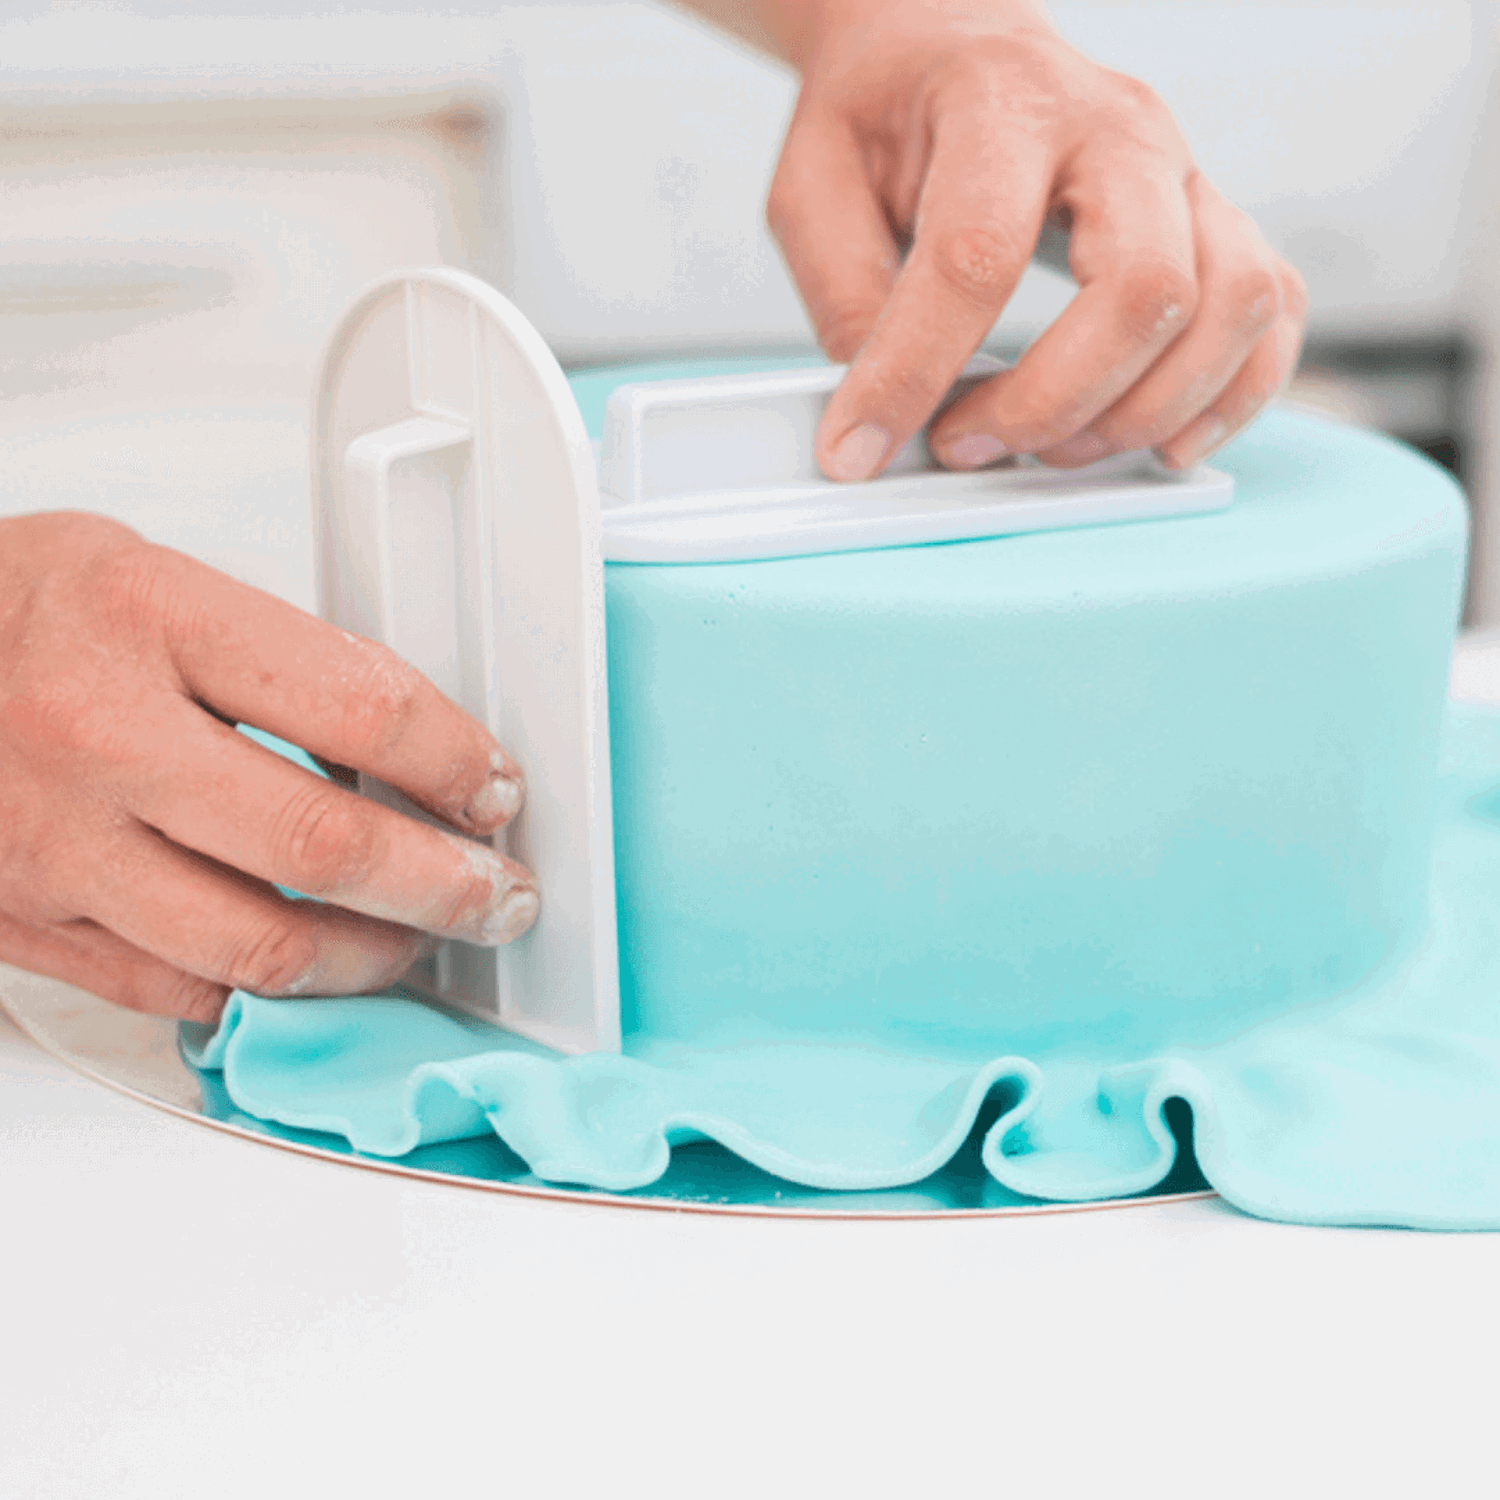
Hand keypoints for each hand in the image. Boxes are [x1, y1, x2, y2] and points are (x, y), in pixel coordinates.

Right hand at [0, 512, 537, 1023]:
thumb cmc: (13, 611)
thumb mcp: (151, 577)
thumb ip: (277, 658)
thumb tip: (408, 746)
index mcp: (148, 618)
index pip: (359, 706)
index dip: (457, 761)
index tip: (494, 789)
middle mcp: (99, 738)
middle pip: (323, 844)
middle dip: (446, 885)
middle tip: (498, 895)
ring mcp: (55, 845)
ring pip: (259, 946)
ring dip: (372, 957)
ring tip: (420, 941)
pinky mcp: (25, 925)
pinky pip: (178, 990)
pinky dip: (266, 990)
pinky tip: (311, 964)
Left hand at [759, 0, 1306, 476]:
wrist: (948, 38)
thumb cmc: (885, 110)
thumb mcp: (815, 188)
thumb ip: (845, 297)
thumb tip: (880, 416)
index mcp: (1002, 103)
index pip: (976, 257)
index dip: (916, 372)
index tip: (862, 445)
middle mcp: (1118, 128)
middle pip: (1144, 288)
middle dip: (1053, 404)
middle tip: (968, 444)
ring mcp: (1184, 172)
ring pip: (1232, 306)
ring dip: (1145, 411)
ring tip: (1054, 449)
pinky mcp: (1215, 219)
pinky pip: (1272, 312)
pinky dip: (1232, 395)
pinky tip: (1161, 442)